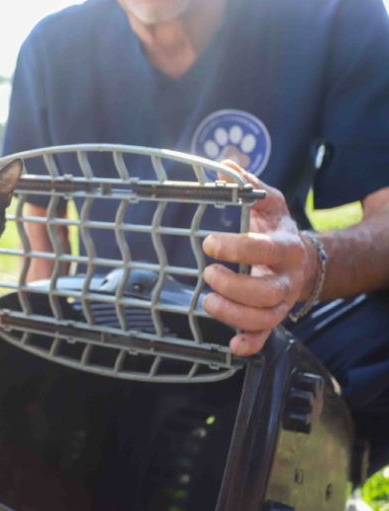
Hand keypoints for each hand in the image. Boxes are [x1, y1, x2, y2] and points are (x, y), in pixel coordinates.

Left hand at [201, 161, 318, 355]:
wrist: (302, 259)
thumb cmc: (276, 229)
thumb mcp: (267, 203)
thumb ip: (248, 186)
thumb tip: (225, 164)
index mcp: (286, 246)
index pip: (266, 249)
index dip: (238, 248)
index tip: (210, 243)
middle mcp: (287, 277)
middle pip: (266, 291)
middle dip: (235, 286)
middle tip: (209, 273)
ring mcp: (280, 300)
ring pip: (265, 317)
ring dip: (235, 314)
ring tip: (209, 301)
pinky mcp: (272, 317)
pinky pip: (265, 336)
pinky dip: (250, 344)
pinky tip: (232, 345)